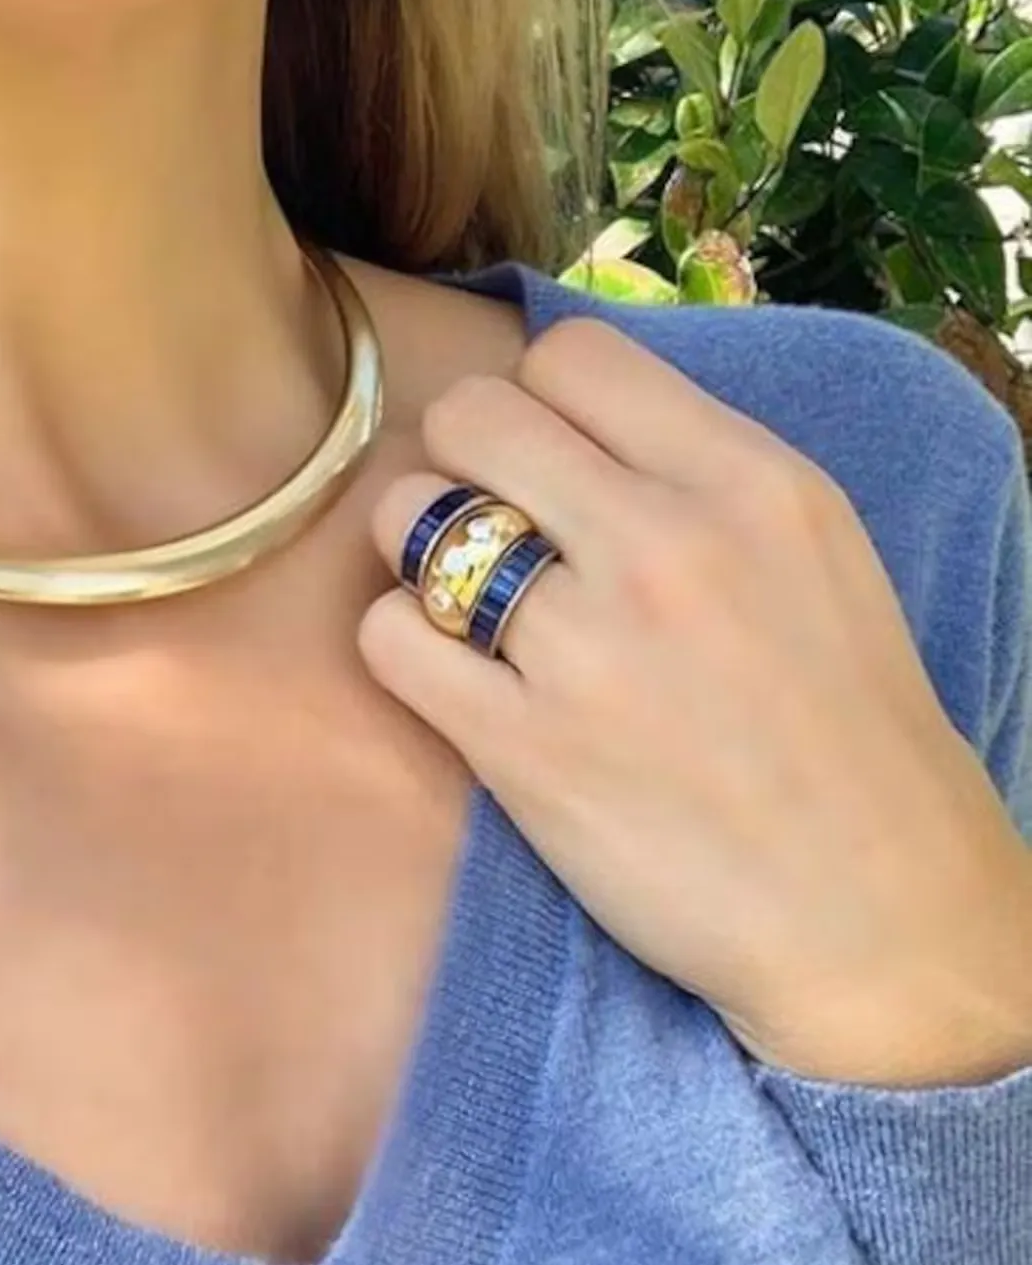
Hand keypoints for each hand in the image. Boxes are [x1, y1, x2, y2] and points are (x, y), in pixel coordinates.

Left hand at [361, 319, 1031, 1088]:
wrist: (874, 911)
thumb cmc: (842, 728)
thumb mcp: (811, 552)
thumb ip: (695, 471)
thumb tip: (563, 415)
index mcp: (750, 481)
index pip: (570, 353)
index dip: (533, 399)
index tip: (542, 457)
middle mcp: (666, 545)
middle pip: (470, 415)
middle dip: (457, 457)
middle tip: (484, 520)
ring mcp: (588, 648)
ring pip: (412, 519)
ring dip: (417, 552)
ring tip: (464, 601)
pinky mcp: (523, 749)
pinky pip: (390, 637)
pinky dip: (402, 644)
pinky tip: (450, 673)